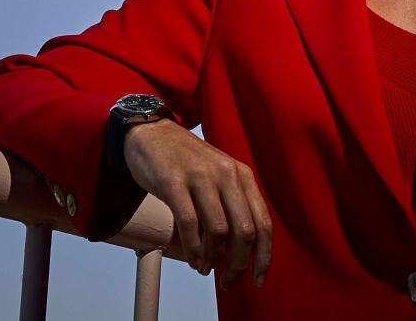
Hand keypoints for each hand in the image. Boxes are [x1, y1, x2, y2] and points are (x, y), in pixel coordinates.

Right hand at [122, 119, 272, 287]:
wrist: (152, 134)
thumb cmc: (186, 162)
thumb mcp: (219, 176)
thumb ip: (233, 206)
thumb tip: (241, 251)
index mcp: (242, 175)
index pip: (263, 222)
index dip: (263, 256)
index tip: (258, 278)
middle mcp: (226, 174)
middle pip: (244, 231)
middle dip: (238, 264)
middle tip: (228, 281)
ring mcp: (200, 176)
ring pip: (219, 230)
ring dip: (213, 259)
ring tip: (205, 269)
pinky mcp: (173, 181)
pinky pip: (189, 223)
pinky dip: (193, 249)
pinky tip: (192, 258)